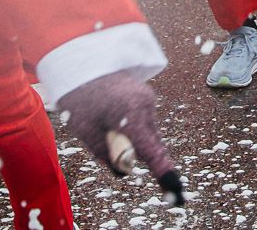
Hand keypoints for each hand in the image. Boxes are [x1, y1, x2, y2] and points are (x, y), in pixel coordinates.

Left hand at [56, 71, 182, 204]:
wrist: (83, 62)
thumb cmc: (81, 98)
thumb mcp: (87, 132)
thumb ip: (107, 154)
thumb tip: (124, 170)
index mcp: (132, 115)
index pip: (152, 152)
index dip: (163, 174)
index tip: (175, 192)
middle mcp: (146, 106)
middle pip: (151, 144)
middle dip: (139, 153)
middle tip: (107, 134)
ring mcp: (148, 99)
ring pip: (148, 132)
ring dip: (134, 138)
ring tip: (105, 122)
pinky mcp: (146, 96)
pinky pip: (145, 121)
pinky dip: (134, 127)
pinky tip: (114, 116)